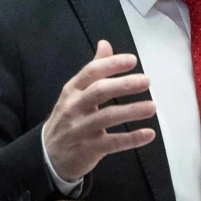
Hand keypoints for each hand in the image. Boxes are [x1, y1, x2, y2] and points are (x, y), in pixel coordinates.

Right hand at [43, 40, 156, 181]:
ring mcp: (80, 129)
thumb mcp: (75, 93)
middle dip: (124, 85)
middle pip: (99, 91)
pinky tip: (149, 134)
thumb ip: (93, 70)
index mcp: (72, 90)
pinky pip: (112, 143)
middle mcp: (74, 107)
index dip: (112, 64)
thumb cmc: (68, 118)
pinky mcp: (88, 149)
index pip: (91, 72)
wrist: (48, 156)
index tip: (133, 60)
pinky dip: (132, 139)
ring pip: (107, 117)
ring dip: (131, 111)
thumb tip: (105, 43)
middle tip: (146, 81)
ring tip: (152, 107)